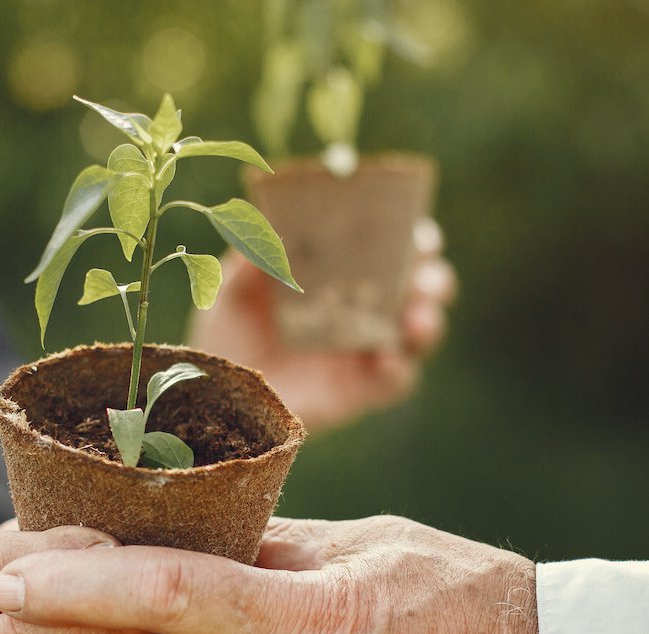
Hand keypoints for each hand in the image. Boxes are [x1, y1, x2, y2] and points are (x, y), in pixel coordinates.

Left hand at [190, 219, 456, 432]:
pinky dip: (399, 369)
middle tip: (425, 278)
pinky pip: (396, 381)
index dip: (414, 239)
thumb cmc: (228, 333)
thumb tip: (269, 226)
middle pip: (420, 289)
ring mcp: (367, 353)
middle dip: (433, 280)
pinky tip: (386, 359)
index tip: (419, 233)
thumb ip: (251, 259)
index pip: (392, 250)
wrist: (216, 393)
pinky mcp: (360, 392)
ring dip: (427, 322)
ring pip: (420, 334)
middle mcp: (365, 311)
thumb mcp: (231, 290)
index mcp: (343, 276)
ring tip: (416, 321)